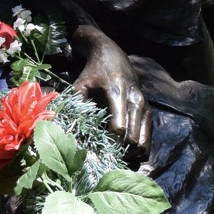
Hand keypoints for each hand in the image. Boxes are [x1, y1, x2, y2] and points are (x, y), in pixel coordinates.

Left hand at [71, 25, 150, 150]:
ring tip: (114, 155)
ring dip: (130, 153)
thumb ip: (75, 103)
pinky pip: (148, 139)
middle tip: (105, 156)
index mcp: (116, 93)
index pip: (118, 127)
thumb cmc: (93, 73)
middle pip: (132, 139)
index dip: (109, 143)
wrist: (113, 56)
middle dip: (119, 151)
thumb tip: (65, 125)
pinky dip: (139, 149)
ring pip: (142, 142)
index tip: (97, 149)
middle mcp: (134, 100)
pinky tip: (125, 151)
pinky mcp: (149, 111)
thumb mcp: (80, 84)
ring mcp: (144, 106)